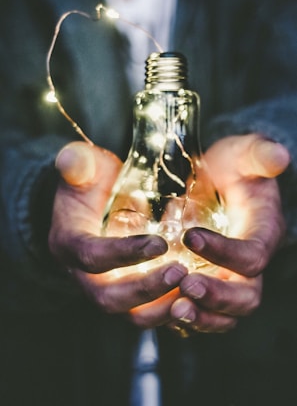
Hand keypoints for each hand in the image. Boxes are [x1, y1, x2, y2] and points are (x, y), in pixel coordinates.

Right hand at [49, 141, 186, 320]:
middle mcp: (84, 275)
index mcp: (69, 244)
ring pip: (131, 314)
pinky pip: (148, 313)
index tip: (159, 243)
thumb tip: (70, 159)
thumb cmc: (91, 183)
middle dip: (146, 289)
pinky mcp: (128, 294)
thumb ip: (78, 163)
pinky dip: (172, 311)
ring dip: (162, 307)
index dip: (123, 254)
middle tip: (181, 272)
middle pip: (109, 298)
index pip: (91, 256)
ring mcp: (107, 288)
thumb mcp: (84, 168)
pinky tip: (198, 298)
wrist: (93, 205)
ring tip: (194, 289)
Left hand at [168, 134, 289, 334]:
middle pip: (246, 296)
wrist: (217, 179)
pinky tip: (161, 309)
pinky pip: (202, 313)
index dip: (225, 252)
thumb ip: (259, 154)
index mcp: (263, 233)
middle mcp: (249, 264)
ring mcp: (228, 277)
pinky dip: (185, 318)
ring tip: (174, 309)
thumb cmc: (231, 166)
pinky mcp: (208, 283)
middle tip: (186, 286)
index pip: (252, 256)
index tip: (190, 236)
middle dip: (217, 296)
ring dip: (201, 317)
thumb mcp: (244, 153)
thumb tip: (279, 156)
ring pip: (225, 315)